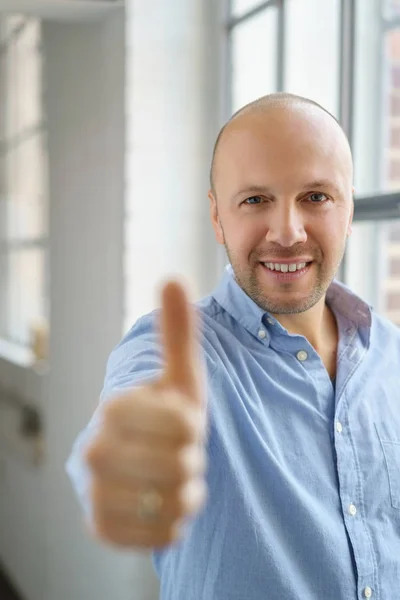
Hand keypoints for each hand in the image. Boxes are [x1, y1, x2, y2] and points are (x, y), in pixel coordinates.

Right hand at [85, 280, 207, 549]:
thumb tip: (173, 280)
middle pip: (179, 465)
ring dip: (186, 493)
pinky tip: (162, 505)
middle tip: (180, 453)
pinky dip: (174, 524)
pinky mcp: (101, 527)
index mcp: (114, 408)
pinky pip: (160, 536)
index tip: (182, 422)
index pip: (181, 424)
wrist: (144, 462)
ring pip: (172, 503)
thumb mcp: (181, 375)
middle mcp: (94, 450)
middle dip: (192, 460)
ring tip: (174, 479)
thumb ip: (178, 332)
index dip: (193, 426)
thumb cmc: (168, 415)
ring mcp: (95, 492)